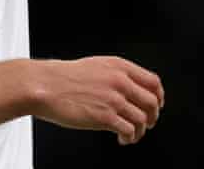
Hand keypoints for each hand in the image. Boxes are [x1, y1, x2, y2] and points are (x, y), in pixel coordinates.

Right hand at [32, 56, 163, 144]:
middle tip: (147, 123)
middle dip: (152, 117)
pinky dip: (129, 138)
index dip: (159, 96)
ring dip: (140, 130)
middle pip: (152, 102)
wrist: (44, 85)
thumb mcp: (96, 65)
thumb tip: (131, 88)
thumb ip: (116, 74)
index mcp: (119, 66)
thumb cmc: (63, 77)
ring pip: (142, 119)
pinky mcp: (105, 117)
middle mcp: (119, 81)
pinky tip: (121, 139)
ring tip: (130, 134)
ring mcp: (113, 99)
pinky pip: (128, 131)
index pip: (153, 82)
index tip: (156, 105)